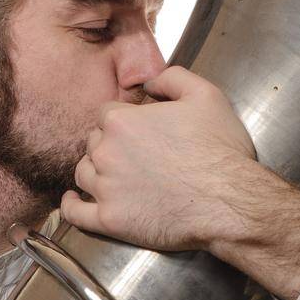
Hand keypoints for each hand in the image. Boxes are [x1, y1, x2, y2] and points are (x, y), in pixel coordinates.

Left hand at [59, 65, 257, 253]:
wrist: (228, 202)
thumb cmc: (220, 150)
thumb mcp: (205, 95)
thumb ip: (172, 78)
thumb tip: (150, 81)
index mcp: (122, 121)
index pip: (107, 114)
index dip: (123, 121)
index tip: (138, 131)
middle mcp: (106, 153)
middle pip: (94, 143)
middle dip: (109, 145)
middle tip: (133, 156)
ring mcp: (105, 188)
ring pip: (83, 173)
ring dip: (93, 171)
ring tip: (110, 176)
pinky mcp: (109, 220)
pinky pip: (75, 213)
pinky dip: (70, 206)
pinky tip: (74, 200)